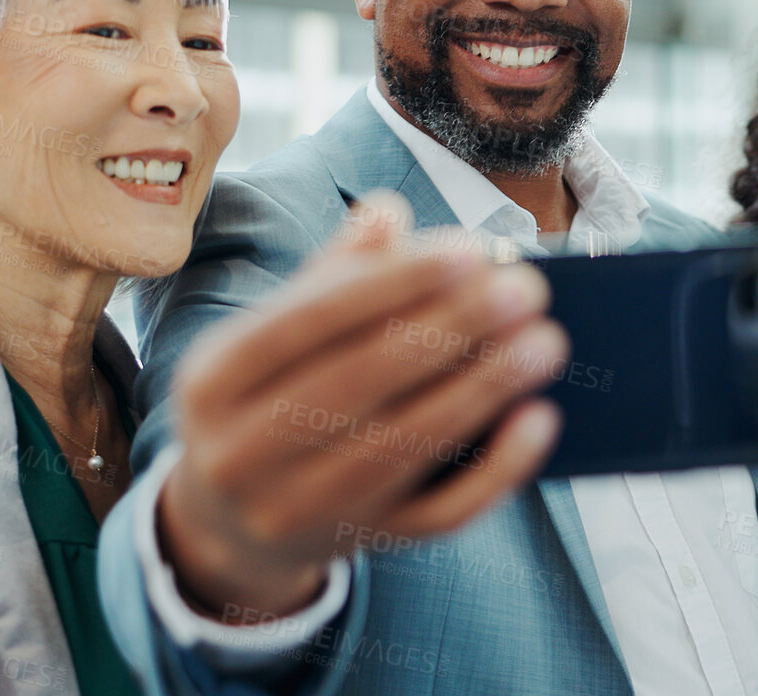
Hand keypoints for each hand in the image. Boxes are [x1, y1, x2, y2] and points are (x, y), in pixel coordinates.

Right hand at [158, 192, 565, 621]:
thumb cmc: (265, 397)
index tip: (466, 249)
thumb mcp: (270, 335)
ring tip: (544, 341)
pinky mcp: (358, 545)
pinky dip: (496, 469)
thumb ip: (331, 274)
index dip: (389, 284)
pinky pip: (438, 514)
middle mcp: (241, 453)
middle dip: (450, 331)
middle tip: (525, 290)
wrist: (228, 524)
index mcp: (213, 379)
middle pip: (358, 385)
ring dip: (483, 390)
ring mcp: (298, 510)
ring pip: (401, 448)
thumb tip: (388, 211)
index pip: (306, 322)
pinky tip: (539, 418)